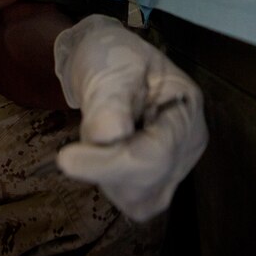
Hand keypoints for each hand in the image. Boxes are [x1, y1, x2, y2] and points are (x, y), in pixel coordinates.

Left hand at [53, 14, 207, 221]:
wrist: (104, 61)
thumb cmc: (111, 55)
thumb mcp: (111, 67)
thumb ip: (110, 102)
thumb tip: (109, 137)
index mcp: (186, 109)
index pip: (156, 153)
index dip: (111, 163)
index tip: (66, 159)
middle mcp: (189, 144)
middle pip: (150, 181)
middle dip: (105, 164)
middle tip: (87, 126)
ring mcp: (176, 165)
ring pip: (139, 198)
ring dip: (106, 172)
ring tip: (100, 130)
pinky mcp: (158, 181)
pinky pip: (132, 200)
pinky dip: (110, 181)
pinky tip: (104, 153)